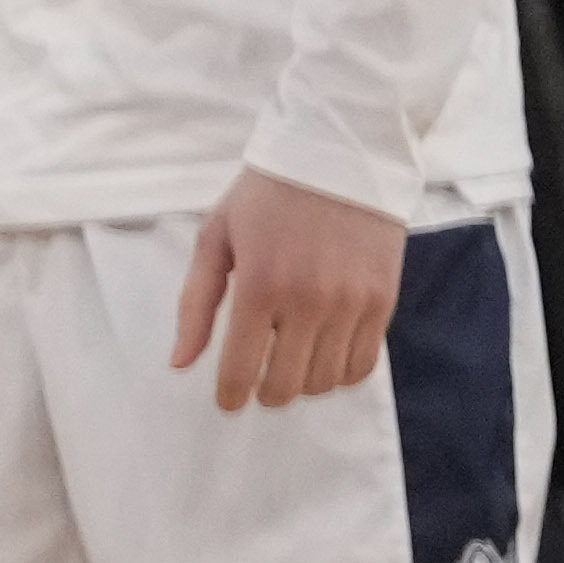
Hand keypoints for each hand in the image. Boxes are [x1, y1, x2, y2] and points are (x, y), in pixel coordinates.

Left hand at [172, 168, 402, 409]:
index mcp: (258, 284)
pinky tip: (322, 359)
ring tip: (287, 365)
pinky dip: (339, 374)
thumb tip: (181, 363)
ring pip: (325, 382)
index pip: (241, 366)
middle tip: (255, 383)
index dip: (231, 395)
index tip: (227, 403)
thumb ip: (196, 303)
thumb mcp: (215, 237)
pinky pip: (362, 366)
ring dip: (302, 384)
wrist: (337, 159)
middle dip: (265, 392)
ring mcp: (350, 305)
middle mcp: (307, 301)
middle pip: (286, 384)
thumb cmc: (265, 196)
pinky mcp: (382, 303)